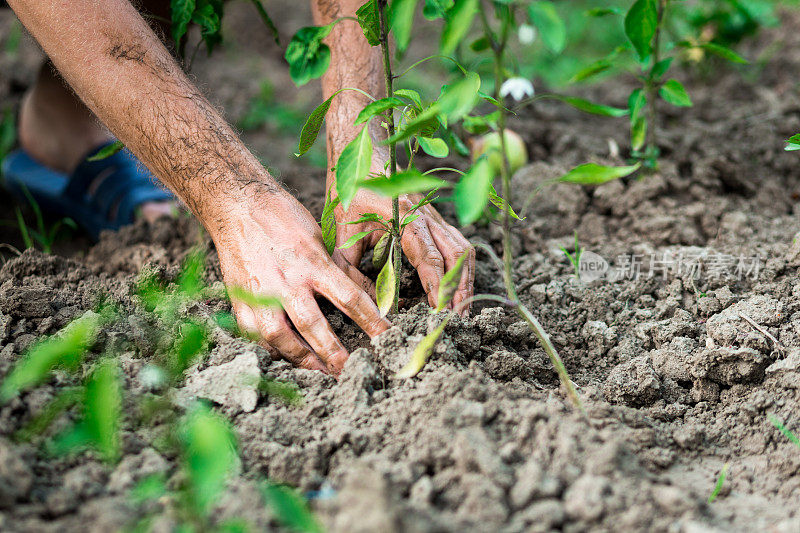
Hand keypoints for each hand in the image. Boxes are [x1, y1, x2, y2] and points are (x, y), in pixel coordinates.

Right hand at [210, 189, 389, 374]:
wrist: (236, 205)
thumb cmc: (282, 217)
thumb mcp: (318, 239)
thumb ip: (333, 271)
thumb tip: (358, 297)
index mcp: (312, 263)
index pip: (350, 299)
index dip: (372, 322)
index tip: (386, 338)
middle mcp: (287, 281)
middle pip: (314, 326)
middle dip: (334, 353)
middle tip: (349, 370)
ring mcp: (261, 293)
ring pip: (281, 338)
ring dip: (302, 358)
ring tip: (320, 370)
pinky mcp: (240, 300)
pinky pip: (255, 334)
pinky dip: (271, 348)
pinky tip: (285, 356)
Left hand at [331, 185, 475, 314]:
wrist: (361, 156)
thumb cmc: (349, 195)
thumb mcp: (341, 235)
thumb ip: (351, 272)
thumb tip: (372, 306)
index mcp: (403, 216)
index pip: (428, 257)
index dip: (437, 286)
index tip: (440, 312)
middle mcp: (426, 215)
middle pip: (455, 255)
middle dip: (458, 289)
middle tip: (458, 319)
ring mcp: (435, 216)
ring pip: (462, 250)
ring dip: (465, 281)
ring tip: (463, 311)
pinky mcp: (437, 220)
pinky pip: (458, 244)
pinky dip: (463, 269)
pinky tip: (459, 289)